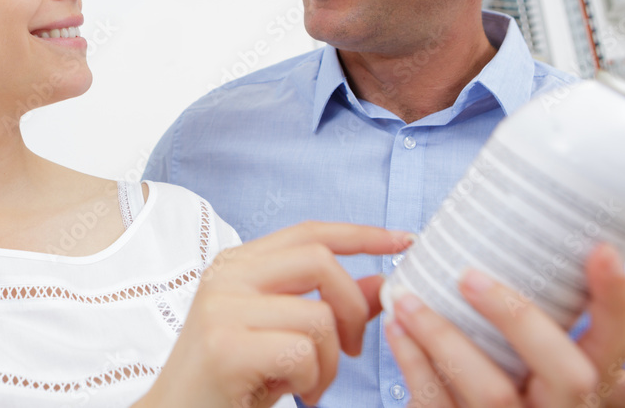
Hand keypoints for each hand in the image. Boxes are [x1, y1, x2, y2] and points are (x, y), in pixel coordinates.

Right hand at [137, 222, 413, 407]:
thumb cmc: (232, 381)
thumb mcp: (283, 335)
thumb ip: (328, 306)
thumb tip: (379, 284)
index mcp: (238, 265)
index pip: (309, 233)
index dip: (361, 234)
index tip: (402, 241)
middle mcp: (226, 276)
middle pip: (319, 259)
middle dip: (352, 307)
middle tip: (353, 349)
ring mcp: (222, 308)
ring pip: (317, 316)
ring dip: (331, 362)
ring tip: (310, 385)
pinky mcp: (225, 345)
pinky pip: (301, 352)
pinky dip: (311, 381)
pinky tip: (293, 394)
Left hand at [385, 243, 624, 406]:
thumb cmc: (505, 384)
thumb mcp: (531, 362)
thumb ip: (533, 324)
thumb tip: (506, 249)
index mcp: (588, 383)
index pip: (615, 341)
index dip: (614, 300)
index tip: (599, 250)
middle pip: (567, 373)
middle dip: (518, 319)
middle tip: (468, 276)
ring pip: (491, 392)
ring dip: (443, 338)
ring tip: (407, 301)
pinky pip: (438, 404)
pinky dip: (412, 362)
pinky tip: (396, 330)